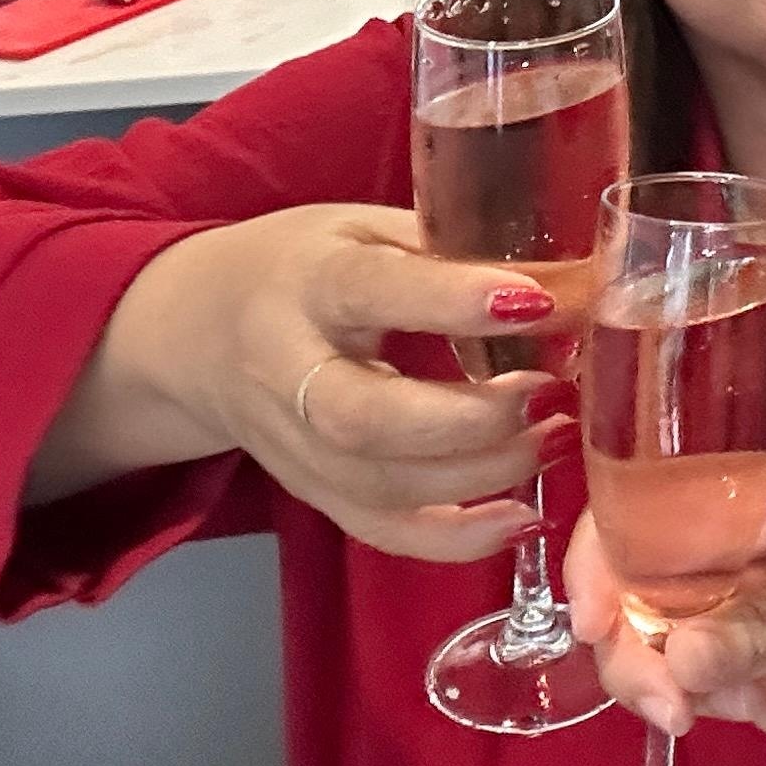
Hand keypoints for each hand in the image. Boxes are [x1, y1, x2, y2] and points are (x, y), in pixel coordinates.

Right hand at [113, 205, 569, 562]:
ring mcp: (295, 444)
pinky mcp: (311, 491)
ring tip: (552, 438)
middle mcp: (288, 369)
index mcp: (307, 280)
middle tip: (546, 391)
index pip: (374, 290)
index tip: (535, 302)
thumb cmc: (299, 267)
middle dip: (468, 417)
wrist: (191, 331)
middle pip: (366, 417)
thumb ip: (450, 246)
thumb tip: (573, 276)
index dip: (453, 299)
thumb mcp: (362, 226)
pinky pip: (381, 531)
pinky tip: (520, 518)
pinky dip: (455, 539)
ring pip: (381, 484)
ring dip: (481, 474)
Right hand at [568, 409, 765, 743]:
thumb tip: (675, 665)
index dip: (604, 553)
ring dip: (729, 694)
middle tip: (675, 717)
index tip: (593, 626)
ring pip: (692, 641)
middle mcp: (754, 505)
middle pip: (653, 579)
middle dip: (657, 654)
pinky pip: (743, 677)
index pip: (648, 487)